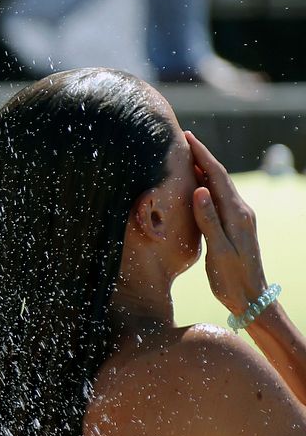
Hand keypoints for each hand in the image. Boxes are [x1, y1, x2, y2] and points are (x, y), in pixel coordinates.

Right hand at [187, 131, 267, 314]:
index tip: (186, 137)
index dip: (201, 155)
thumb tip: (200, 189)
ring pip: (220, 186)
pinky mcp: (235, 225)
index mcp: (236, 214)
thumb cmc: (232, 278)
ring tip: (187, 156)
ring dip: (204, 168)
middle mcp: (241, 211)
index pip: (217, 176)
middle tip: (184, 140)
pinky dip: (206, 185)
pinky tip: (196, 185)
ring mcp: (239, 218)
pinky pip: (220, 198)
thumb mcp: (219, 250)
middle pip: (220, 176)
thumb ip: (209, 219)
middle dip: (202, 156)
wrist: (251, 298)